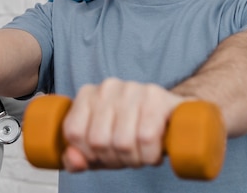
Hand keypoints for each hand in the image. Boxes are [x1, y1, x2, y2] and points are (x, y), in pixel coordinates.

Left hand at [60, 78, 183, 171]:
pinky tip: (154, 152)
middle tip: (127, 157)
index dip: (88, 154)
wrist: (174, 117)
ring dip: (134, 160)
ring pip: (122, 142)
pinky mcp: (156, 96)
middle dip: (114, 159)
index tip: (103, 156)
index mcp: (87, 94)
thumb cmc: (132, 131)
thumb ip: (78, 158)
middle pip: (99, 140)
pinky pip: (146, 138)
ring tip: (141, 154)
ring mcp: (131, 89)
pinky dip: (150, 155)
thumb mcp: (100, 147)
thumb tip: (73, 159)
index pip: (74, 132)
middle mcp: (107, 87)